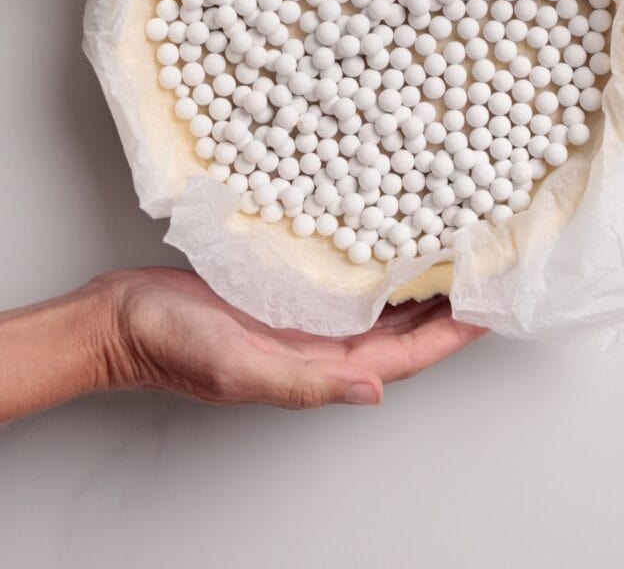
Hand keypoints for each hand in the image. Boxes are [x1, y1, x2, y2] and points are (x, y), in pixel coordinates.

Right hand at [103, 267, 486, 407]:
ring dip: (418, 287)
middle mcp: (319, 343)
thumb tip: (375, 391)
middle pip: (402, 331)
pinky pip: (343, 280)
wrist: (120, 317)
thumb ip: (305, 382)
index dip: (451, 336)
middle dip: (448, 308)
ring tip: (454, 257)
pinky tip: (390, 243)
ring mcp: (302, 318)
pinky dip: (375, 265)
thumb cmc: (169, 344)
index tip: (491, 308)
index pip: (404, 357)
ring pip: (378, 305)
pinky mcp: (283, 290)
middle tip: (487, 274)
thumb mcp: (237, 367)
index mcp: (316, 366)